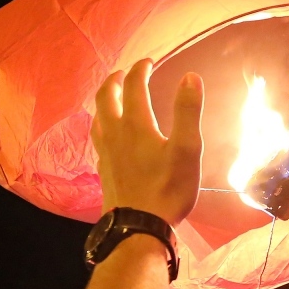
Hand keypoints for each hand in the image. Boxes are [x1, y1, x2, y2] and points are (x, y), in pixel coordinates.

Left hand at [91, 59, 203, 224]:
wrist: (138, 227)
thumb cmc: (168, 189)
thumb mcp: (187, 149)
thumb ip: (188, 111)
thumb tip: (190, 77)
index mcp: (136, 124)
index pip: (134, 86)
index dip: (141, 69)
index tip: (149, 62)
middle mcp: (115, 132)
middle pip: (106, 97)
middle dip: (115, 80)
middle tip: (125, 73)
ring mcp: (105, 151)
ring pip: (98, 116)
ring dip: (105, 101)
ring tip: (113, 97)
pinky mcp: (103, 168)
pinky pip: (97, 136)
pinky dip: (102, 123)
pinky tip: (108, 133)